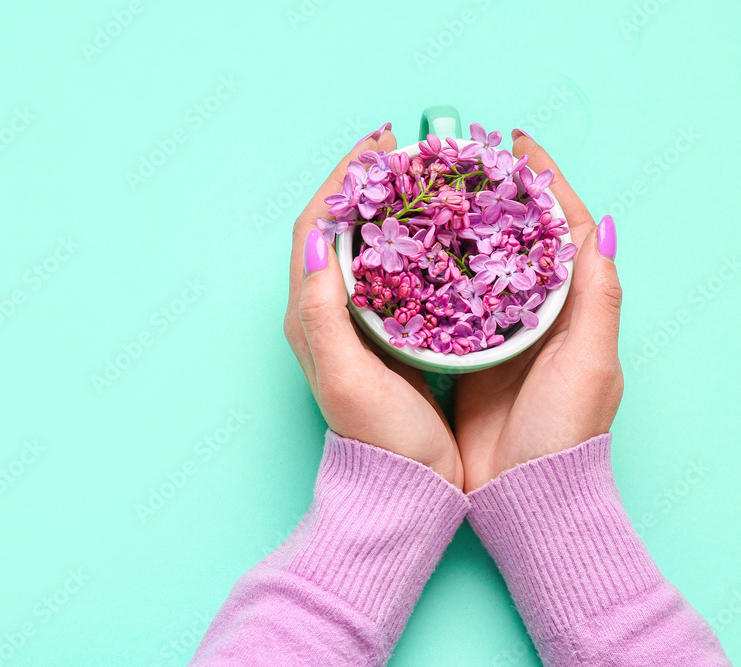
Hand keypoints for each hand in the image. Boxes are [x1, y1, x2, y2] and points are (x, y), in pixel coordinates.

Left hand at [283, 126, 462, 488]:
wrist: (402, 489)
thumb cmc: (379, 439)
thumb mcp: (348, 378)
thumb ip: (323, 313)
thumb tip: (317, 241)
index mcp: (309, 316)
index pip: (314, 228)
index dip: (341, 181)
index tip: (378, 147)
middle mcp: (324, 313)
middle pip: (337, 229)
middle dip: (366, 184)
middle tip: (405, 151)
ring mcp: (354, 324)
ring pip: (365, 247)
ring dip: (388, 207)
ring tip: (424, 178)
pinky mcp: (384, 336)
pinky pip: (391, 272)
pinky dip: (410, 241)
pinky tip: (441, 234)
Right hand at [455, 131, 622, 492]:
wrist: (522, 497)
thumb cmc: (564, 433)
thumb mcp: (590, 364)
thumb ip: (596, 298)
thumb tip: (600, 225)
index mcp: (573, 309)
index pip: (562, 228)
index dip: (542, 182)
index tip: (516, 143)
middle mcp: (534, 314)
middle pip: (515, 238)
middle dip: (493, 194)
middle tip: (461, 161)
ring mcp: (496, 333)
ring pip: (476, 264)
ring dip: (458, 227)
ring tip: (431, 192)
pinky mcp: (462, 354)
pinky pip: (447, 300)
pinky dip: (432, 270)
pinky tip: (408, 251)